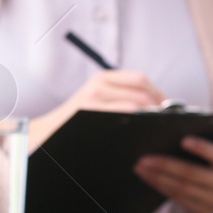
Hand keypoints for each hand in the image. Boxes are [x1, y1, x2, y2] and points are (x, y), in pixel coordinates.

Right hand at [25, 69, 163, 151]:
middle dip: (159, 108)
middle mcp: (98, 84)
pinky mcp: (90, 112)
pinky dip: (138, 123)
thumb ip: (120, 98)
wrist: (45, 134)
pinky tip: (140, 133)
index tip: (168, 110)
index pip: (140, 80)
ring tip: (156, 130)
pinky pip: (125, 114)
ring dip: (151, 117)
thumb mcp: (96, 101)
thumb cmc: (76, 122)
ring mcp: (94, 98)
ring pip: (137, 104)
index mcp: (102, 78)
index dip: (159, 94)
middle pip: (142, 91)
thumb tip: (157, 107)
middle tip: (165, 124)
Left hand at [133, 136, 212, 212]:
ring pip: (181, 188)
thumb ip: (204, 133)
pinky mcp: (202, 211)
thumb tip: (172, 118)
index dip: (202, 148)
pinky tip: (148, 177)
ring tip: (139, 167)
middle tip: (143, 157)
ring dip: (156, 177)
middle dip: (165, 165)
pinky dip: (160, 187)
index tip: (183, 140)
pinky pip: (177, 198)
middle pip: (192, 174)